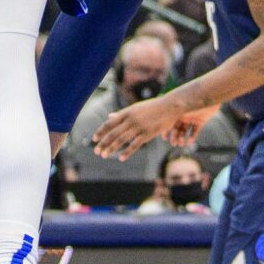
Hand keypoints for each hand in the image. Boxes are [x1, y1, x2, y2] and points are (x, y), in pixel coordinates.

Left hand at [95, 94, 210, 158]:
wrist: (170, 106)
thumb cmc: (152, 107)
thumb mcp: (135, 108)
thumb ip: (122, 114)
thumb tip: (109, 117)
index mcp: (127, 112)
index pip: (109, 123)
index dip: (100, 131)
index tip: (93, 139)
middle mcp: (131, 119)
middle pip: (113, 133)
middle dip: (103, 143)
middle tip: (96, 151)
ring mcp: (139, 127)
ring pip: (122, 139)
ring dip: (112, 148)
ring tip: (104, 155)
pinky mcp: (148, 133)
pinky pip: (135, 144)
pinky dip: (127, 152)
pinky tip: (121, 158)